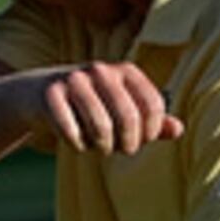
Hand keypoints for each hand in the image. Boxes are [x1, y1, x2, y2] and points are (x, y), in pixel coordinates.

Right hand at [19, 61, 182, 158]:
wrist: (40, 95)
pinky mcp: (51, 94)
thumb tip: (178, 130)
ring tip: (100, 147)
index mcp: (126, 71)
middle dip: (128, 144)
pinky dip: (77, 146)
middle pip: (128, 119)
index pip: (153, 106)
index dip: (152, 132)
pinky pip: (72, 133)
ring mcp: (75, 79)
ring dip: (102, 148)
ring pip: (100, 128)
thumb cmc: (92, 107)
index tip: (142, 141)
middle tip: (121, 150)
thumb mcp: (124, 111)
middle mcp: (102, 70)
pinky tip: (76, 141)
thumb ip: (153, 122)